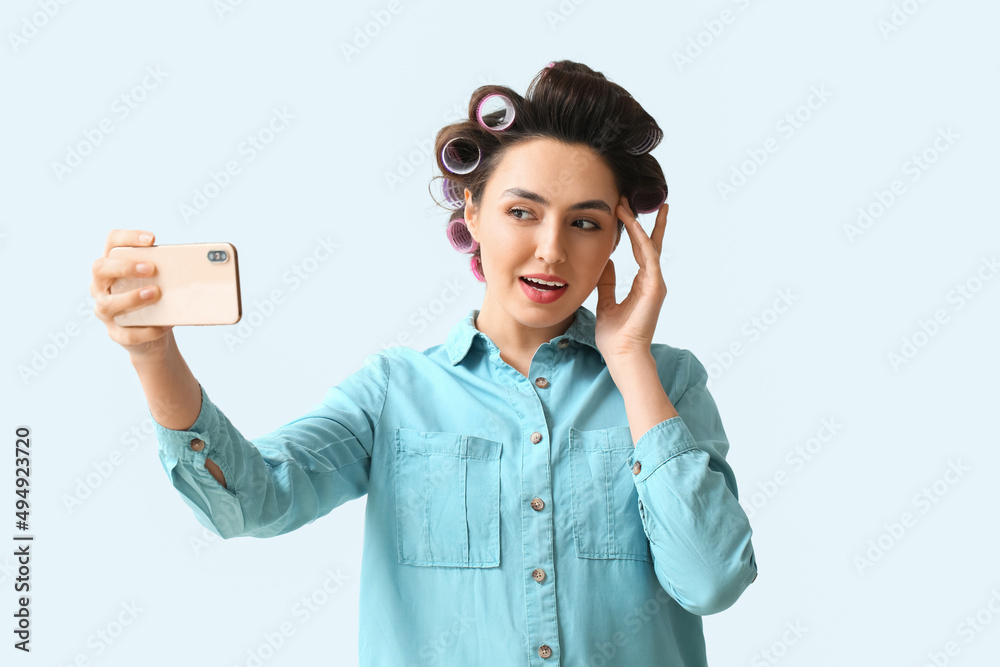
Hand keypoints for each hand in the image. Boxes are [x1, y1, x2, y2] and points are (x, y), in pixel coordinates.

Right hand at [90, 229, 174, 361]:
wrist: (153, 335)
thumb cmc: (156, 301)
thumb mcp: (161, 283)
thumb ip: (167, 272)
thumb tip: (196, 266)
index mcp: (112, 267)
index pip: (112, 243)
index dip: (128, 237)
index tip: (152, 239)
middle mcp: (101, 286)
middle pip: (100, 268)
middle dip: (125, 266)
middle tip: (151, 268)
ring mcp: (105, 311)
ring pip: (107, 303)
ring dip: (132, 297)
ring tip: (155, 293)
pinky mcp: (116, 333)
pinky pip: (127, 333)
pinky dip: (146, 330)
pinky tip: (162, 326)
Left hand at [594, 195, 668, 361]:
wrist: (622, 355)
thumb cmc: (614, 336)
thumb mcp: (606, 303)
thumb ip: (607, 283)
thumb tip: (605, 263)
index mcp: (641, 284)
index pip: (641, 250)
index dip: (634, 230)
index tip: (625, 210)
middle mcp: (651, 280)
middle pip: (649, 242)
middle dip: (640, 219)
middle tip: (631, 197)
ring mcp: (655, 283)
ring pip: (648, 245)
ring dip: (638, 224)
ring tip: (627, 204)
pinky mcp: (654, 288)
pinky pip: (649, 257)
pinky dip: (642, 240)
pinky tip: (633, 225)